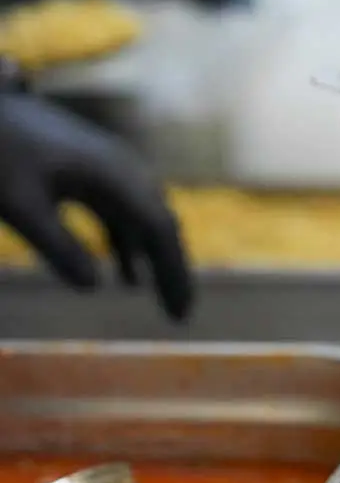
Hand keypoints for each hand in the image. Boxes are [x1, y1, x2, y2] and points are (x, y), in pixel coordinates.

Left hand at [0, 93, 192, 318]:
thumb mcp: (18, 206)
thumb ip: (56, 246)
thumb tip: (94, 286)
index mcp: (112, 174)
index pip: (158, 227)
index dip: (173, 270)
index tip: (179, 311)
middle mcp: (123, 168)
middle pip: (162, 223)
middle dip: (173, 268)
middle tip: (179, 316)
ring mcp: (111, 167)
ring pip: (147, 218)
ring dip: (155, 258)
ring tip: (162, 299)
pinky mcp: (95, 171)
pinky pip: (126, 212)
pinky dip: (132, 245)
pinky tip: (126, 275)